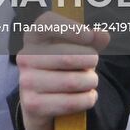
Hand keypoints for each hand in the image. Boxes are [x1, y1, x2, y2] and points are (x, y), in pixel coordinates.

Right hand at [17, 11, 109, 129]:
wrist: (39, 100)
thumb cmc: (59, 65)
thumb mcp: (72, 47)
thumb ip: (90, 39)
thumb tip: (103, 36)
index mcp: (33, 35)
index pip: (47, 24)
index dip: (70, 28)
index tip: (90, 35)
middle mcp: (25, 56)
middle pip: (66, 56)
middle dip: (89, 60)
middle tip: (94, 63)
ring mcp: (27, 81)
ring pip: (71, 81)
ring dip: (90, 81)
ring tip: (91, 80)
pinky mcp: (33, 105)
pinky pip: (69, 102)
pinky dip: (86, 99)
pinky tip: (89, 96)